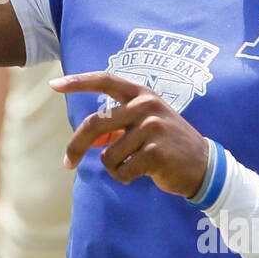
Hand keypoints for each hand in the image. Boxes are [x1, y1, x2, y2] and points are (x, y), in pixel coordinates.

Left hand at [50, 71, 210, 197]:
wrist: (204, 165)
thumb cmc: (167, 144)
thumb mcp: (145, 125)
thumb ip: (117, 126)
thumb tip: (88, 139)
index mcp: (142, 94)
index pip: (106, 80)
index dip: (78, 82)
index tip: (54, 85)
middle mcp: (146, 106)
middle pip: (95, 124)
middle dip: (76, 146)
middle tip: (67, 163)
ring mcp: (152, 128)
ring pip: (108, 154)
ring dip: (114, 166)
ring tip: (135, 165)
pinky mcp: (155, 152)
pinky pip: (121, 170)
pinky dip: (125, 177)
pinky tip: (144, 173)